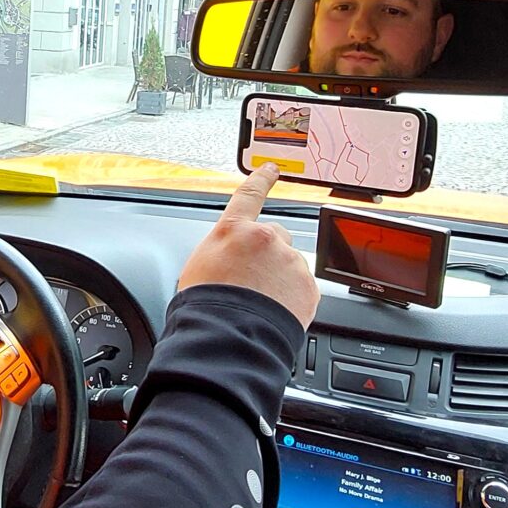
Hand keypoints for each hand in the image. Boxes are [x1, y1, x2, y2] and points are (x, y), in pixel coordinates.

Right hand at [176, 164, 318, 326]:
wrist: (230, 337)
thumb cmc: (207, 306)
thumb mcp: (199, 267)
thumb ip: (222, 251)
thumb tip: (231, 258)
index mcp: (234, 231)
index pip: (249, 195)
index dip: (261, 180)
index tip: (272, 170)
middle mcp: (265, 239)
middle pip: (275, 237)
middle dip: (268, 254)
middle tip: (253, 281)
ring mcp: (290, 262)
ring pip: (289, 266)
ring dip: (279, 280)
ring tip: (261, 303)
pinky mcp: (307, 286)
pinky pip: (301, 289)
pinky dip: (292, 300)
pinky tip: (274, 312)